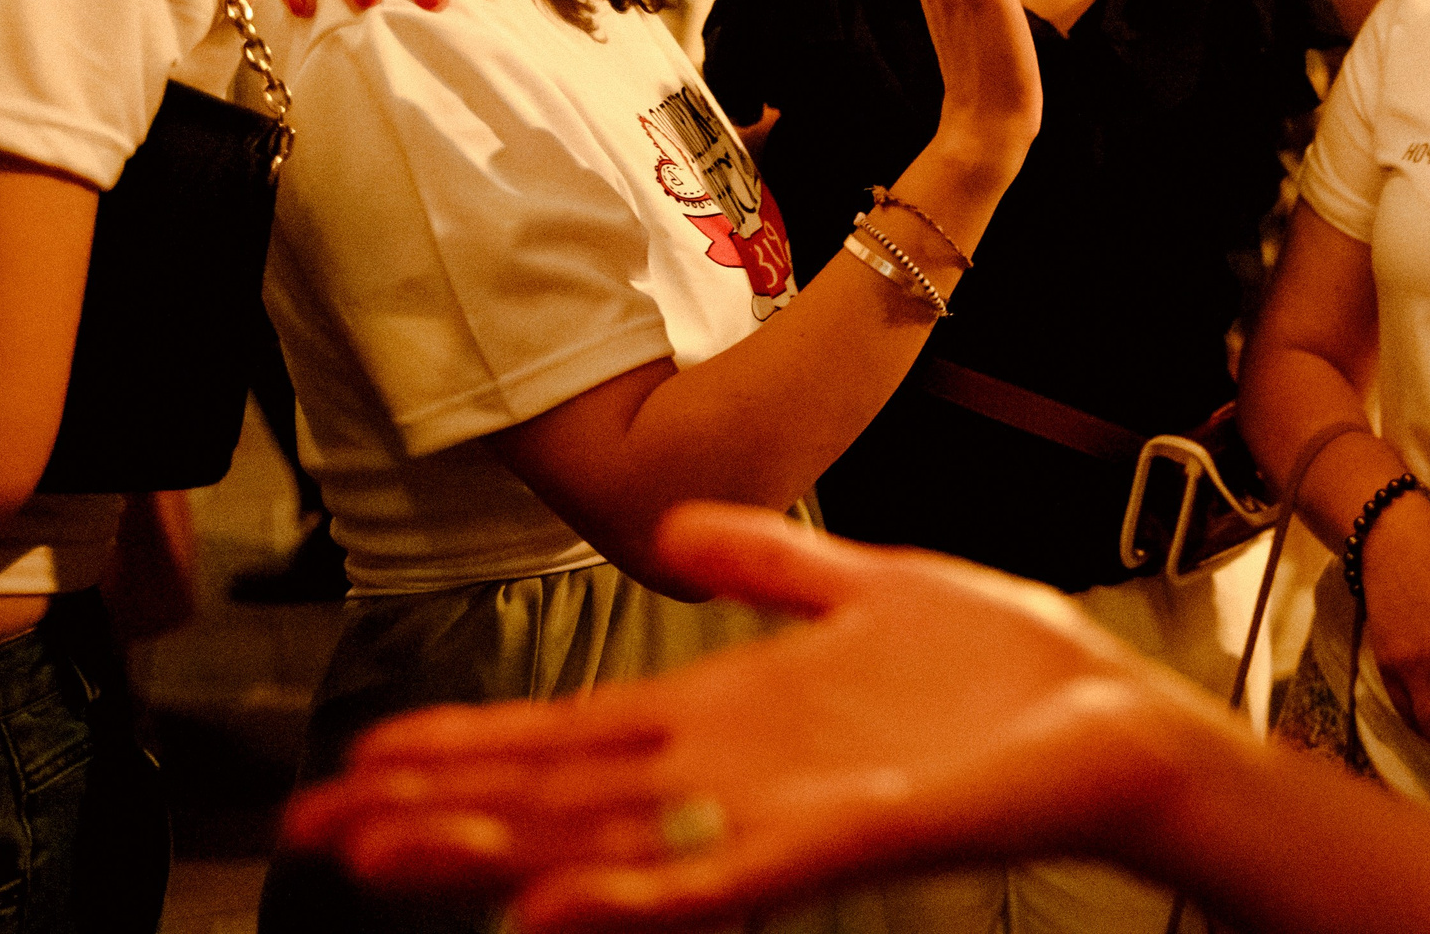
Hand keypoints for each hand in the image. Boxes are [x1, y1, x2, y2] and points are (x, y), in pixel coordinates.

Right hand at [279, 504, 1213, 932]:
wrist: (1111, 717)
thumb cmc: (1002, 670)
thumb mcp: (865, 583)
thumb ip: (768, 564)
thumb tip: (677, 533)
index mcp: (735, 712)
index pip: (571, 735)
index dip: (469, 748)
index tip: (364, 762)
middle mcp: (737, 772)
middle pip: (562, 794)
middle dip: (441, 811)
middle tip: (318, 833)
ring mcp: (784, 811)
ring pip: (612, 842)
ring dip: (503, 854)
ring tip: (393, 863)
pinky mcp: (846, 833)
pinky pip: (723, 876)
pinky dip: (636, 895)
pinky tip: (555, 910)